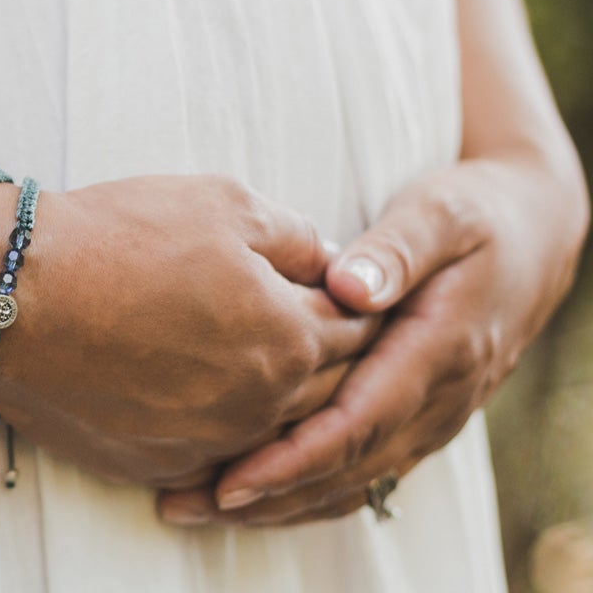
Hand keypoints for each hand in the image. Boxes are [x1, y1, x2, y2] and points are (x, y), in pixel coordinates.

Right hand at [0, 174, 381, 487]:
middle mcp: (260, 404)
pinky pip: (216, 458)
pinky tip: (211, 403)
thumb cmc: (117, 236)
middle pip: (326, 390)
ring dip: (282, 400)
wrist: (16, 294)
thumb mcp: (221, 202)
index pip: (353, 329)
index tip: (349, 293)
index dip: (355, 306)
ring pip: (274, 431)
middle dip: (335, 358)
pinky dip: (227, 434)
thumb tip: (328, 258)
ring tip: (267, 364)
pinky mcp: (158, 465)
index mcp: (287, 336)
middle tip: (324, 332)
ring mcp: (209, 444)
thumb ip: (294, 233)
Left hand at [156, 153, 588, 526]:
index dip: (295, 456)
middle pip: (349, 465)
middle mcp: (438, 395)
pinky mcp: (418, 409)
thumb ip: (396, 251)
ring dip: (285, 499)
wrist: (531, 234)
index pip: (359, 420)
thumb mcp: (440, 215)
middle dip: (271, 491)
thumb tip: (348, 289)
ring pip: (356, 477)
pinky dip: (314, 485)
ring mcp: (432, 410)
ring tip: (205, 505)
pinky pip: (367, 464)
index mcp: (439, 349)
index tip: (232, 477)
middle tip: (189, 502)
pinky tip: (261, 491)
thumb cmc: (474, 215)